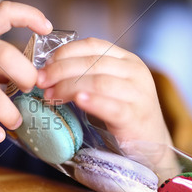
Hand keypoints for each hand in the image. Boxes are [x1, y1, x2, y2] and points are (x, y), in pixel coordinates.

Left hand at [36, 37, 171, 147]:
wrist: (151, 146)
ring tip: (51, 96)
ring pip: (99, 82)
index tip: (44, 64)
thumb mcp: (108, 87)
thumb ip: (86, 74)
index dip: (65, 52)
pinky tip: (78, 101)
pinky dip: (93, 102)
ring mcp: (139, 94)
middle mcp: (135, 71)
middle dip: (60, 70)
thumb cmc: (122, 114)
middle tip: (40, 81)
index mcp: (126, 59)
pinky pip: (112, 106)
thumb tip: (47, 71)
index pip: (93, 45)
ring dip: (68, 87)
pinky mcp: (136, 117)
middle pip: (92, 62)